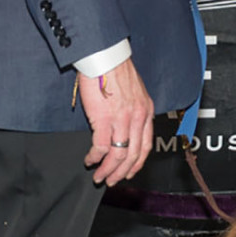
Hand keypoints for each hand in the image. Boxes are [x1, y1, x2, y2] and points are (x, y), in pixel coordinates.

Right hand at [78, 58, 153, 185]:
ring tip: (99, 177)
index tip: (130, 172)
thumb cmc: (115, 68)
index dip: (138, 163)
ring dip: (108, 170)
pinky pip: (101, 147)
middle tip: (111, 180)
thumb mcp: (135, 90)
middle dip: (122, 173)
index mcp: (146, 112)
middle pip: (133, 156)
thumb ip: (134, 109)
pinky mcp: (103, 119)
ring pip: (118, 155)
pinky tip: (90, 160)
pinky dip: (95, 157)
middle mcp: (137, 118)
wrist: (104, 56)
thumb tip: (125, 124)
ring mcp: (121, 120)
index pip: (146, 145)